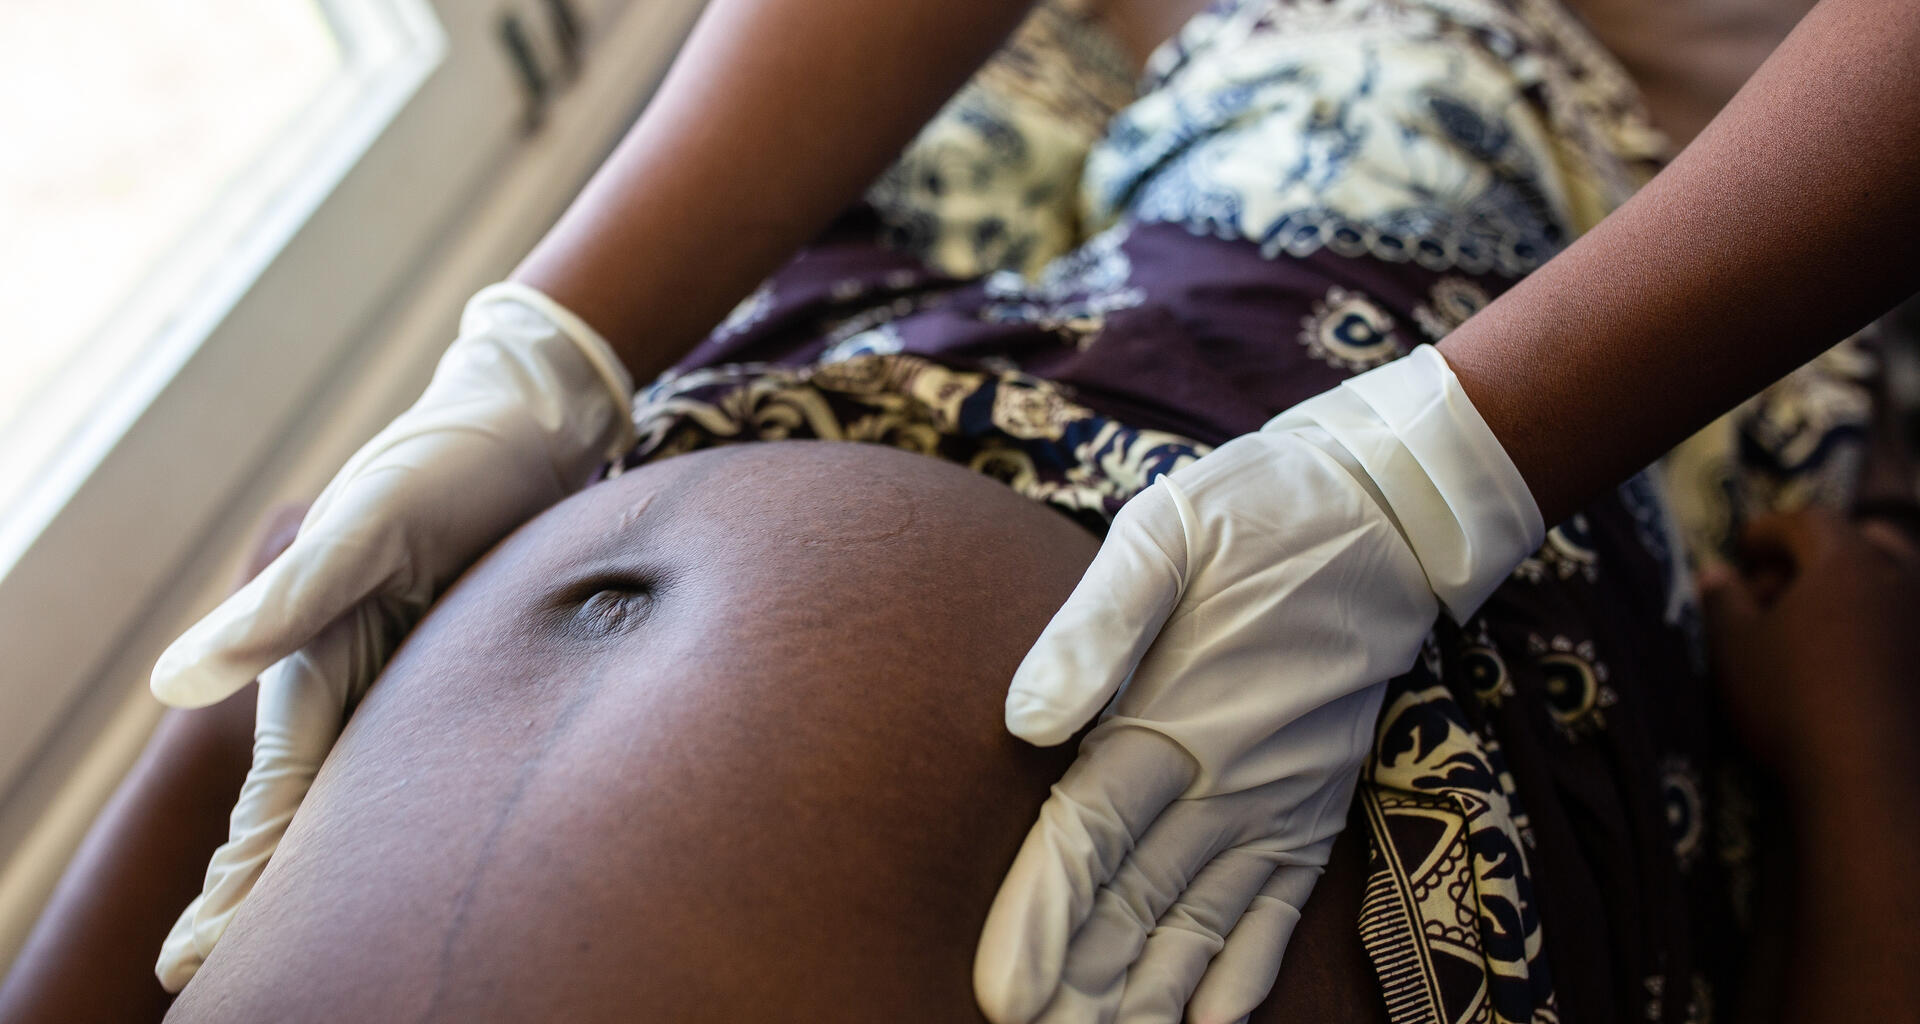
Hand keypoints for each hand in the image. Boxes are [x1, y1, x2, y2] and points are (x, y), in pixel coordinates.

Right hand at [148, 283, 633, 989]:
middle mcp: (356, 687)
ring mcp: (413, 688)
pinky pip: (436, 769)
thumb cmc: (445, 465)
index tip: (196, 960)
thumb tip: (176, 686)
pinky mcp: (475, 678)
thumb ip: (283, 607)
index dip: (242, 883)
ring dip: (334, 878)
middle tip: (214, 982)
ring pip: (370, 805)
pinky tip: (427, 868)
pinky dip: (415, 825)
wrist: (528, 429)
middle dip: (268, 902)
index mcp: (314, 662)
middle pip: (309, 819)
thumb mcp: (367, 528)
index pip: (276, 802)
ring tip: (310, 953)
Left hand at [974, 347, 1543, 1022]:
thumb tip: (1025, 718)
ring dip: (1149, 996)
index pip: (1090, 840)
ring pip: (1201, 926)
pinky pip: (1278, 911)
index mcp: (1170, 716)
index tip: (1000, 993)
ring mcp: (1277, 801)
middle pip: (1136, 906)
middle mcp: (1225, 779)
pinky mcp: (1313, 805)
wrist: (1386, 514)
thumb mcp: (1164, 535)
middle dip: (1080, 984)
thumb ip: (1094, 628)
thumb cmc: (1253, 515)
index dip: (1042, 921)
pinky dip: (1246, 973)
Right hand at [1698, 507, 1919, 780]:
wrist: (1871, 779)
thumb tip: (1715, 572)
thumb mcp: (1734, 649)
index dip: (1770, 530)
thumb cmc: (1790, 700)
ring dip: (1862, 591)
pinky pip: (1911, 629)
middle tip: (1788, 584)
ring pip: (1900, 583)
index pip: (1806, 521)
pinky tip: (1856, 662)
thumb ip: (1722, 602)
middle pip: (1868, 541)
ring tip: (1824, 625)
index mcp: (1847, 561)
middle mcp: (1902, 578)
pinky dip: (1885, 630)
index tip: (1744, 547)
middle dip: (1826, 552)